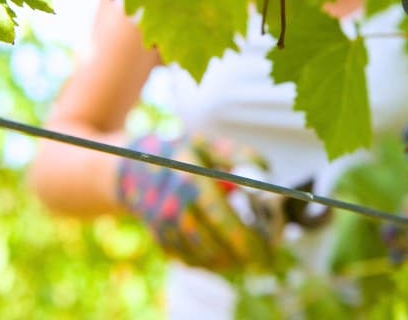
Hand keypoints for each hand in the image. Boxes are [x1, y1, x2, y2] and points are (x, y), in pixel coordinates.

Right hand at [116, 134, 281, 272]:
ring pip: (204, 257)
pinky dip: (214, 263)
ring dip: (231, 262)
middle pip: (213, 244)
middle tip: (266, 262)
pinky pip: (193, 262)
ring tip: (249, 257)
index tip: (268, 249)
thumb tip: (268, 181)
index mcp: (189, 178)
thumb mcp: (214, 145)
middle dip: (243, 257)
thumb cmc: (189, 156)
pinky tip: (227, 255)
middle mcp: (172, 205)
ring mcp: (163, 227)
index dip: (246, 239)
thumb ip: (243, 158)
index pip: (220, 218)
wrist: (139, 169)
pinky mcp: (162, 241)